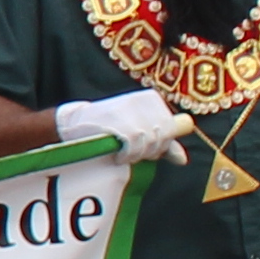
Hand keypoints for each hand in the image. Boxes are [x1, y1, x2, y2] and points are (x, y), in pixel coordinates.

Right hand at [52, 88, 189, 165]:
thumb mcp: (139, 130)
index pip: (171, 128)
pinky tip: (118, 155)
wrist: (76, 122)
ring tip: (123, 153)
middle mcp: (145, 101)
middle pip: (163, 136)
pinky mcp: (121, 122)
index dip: (160, 144)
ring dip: (136, 154)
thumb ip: (162, 143)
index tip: (144, 147)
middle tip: (133, 152)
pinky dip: (127, 155)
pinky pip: (135, 146)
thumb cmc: (109, 127)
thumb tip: (183, 160)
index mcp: (152, 99)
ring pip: (150, 142)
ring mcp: (133, 110)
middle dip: (150, 150)